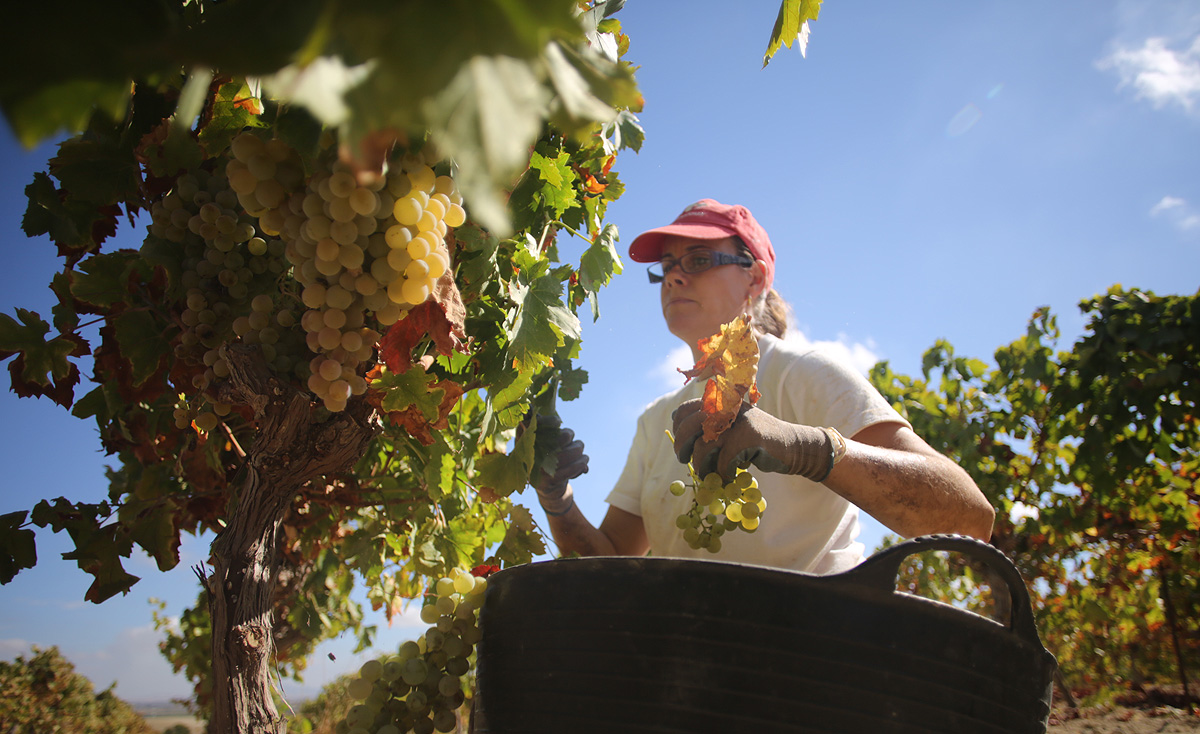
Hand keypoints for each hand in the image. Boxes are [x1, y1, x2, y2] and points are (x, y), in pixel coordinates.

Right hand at [526, 414, 587, 514]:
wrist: (547, 489)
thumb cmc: (544, 458)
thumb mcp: (539, 443)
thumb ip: (539, 426)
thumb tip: (531, 407)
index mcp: (524, 442)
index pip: (536, 424)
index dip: (550, 422)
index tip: (557, 423)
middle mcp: (530, 455)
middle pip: (562, 436)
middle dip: (568, 435)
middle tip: (569, 437)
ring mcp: (540, 469)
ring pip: (573, 451)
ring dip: (579, 450)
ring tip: (580, 452)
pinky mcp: (551, 480)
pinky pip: (574, 467)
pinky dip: (581, 464)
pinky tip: (583, 463)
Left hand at [671, 399, 830, 481]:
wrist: (793, 447)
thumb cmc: (757, 443)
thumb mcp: (732, 430)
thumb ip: (710, 428)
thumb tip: (678, 436)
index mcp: (721, 402)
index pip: (685, 410)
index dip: (678, 429)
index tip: (682, 447)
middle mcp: (728, 406)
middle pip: (690, 426)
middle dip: (682, 448)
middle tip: (685, 461)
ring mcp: (739, 420)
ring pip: (704, 447)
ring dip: (704, 467)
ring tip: (712, 475)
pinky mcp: (749, 436)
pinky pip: (724, 461)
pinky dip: (725, 473)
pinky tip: (732, 474)